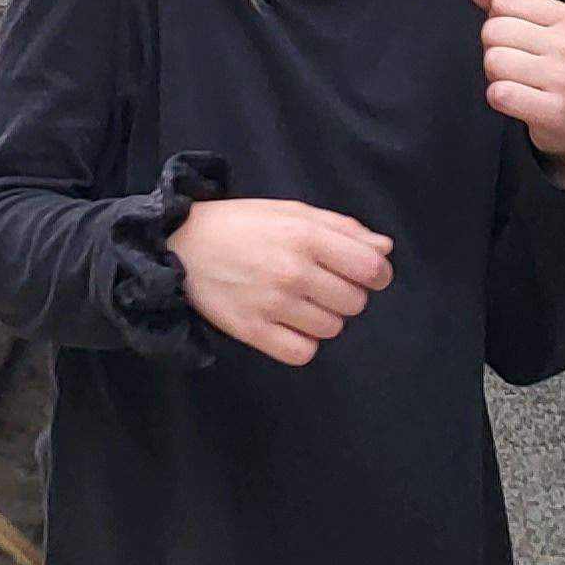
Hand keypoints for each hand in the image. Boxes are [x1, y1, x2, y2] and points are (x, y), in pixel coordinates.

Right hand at [168, 198, 392, 366]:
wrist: (181, 246)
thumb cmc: (241, 225)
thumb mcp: (291, 211)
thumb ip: (341, 228)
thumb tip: (384, 251)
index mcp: (304, 235)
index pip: (370, 268)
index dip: (377, 274)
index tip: (364, 274)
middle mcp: (292, 271)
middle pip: (355, 302)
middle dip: (345, 294)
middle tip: (319, 284)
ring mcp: (272, 304)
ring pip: (332, 329)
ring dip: (322, 318)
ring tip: (298, 302)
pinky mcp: (253, 331)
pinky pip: (303, 352)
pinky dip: (302, 342)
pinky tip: (287, 324)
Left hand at [474, 0, 564, 187]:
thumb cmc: (562, 69)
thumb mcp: (547, 28)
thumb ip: (510, 0)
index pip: (504, 2)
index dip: (499, 20)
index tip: (519, 38)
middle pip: (493, 31)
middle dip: (495, 49)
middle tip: (519, 65)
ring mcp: (564, 79)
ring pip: (493, 62)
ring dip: (496, 75)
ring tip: (520, 82)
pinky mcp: (553, 111)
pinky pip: (499, 94)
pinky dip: (500, 97)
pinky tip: (519, 99)